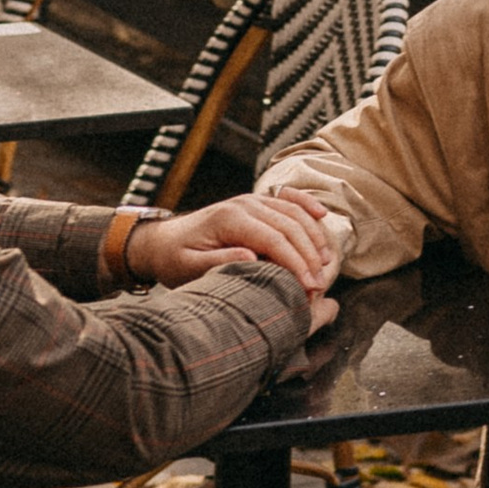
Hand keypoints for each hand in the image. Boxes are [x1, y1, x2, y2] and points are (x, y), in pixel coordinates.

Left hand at [125, 195, 337, 324]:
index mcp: (229, 219)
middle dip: (309, 256)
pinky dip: (307, 206)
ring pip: (294, 213)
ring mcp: (251, 200)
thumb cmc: (174, 259)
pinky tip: (323, 216)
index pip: (274, 239)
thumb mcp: (189, 267)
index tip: (309, 287)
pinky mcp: (255, 204)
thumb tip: (251, 257)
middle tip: (320, 285)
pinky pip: (288, 200)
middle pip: (289, 226)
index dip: (295, 263)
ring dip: (314, 237)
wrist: (162, 241)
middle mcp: (243, 204)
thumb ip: (219, 261)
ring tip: (326, 265)